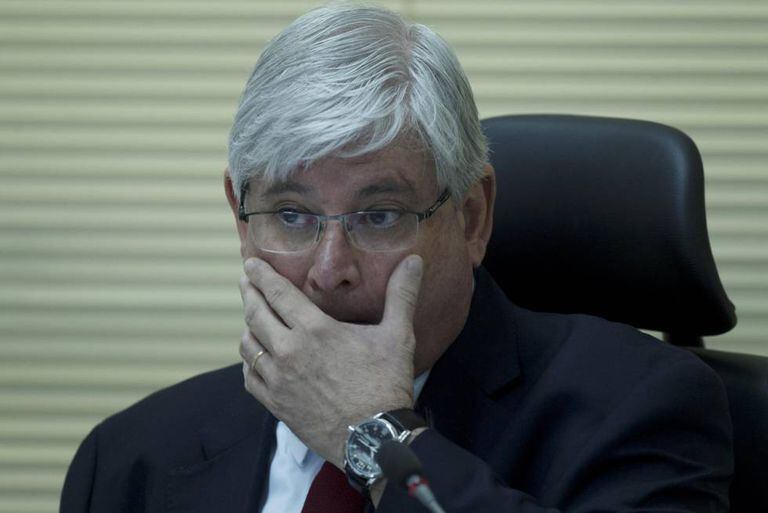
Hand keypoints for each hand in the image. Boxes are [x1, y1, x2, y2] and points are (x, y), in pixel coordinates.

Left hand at [238, 254, 423, 467]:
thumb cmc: (386, 384)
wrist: (374, 437)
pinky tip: (254, 357)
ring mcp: (279, 380)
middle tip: (246, 281)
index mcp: (315, 330)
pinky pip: (249, 377)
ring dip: (248, 326)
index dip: (261, 275)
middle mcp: (289, 351)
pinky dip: (248, 361)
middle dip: (248, 293)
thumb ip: (401, 295)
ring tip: (252, 317)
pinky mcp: (276, 404)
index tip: (250, 263)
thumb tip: (414, 261)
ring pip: (248, 345)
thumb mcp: (398, 335)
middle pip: (256, 314)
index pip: (277, 293)